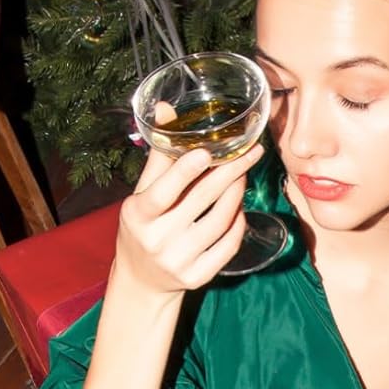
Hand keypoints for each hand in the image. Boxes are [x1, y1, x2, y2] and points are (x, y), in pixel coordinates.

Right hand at [114, 111, 265, 295]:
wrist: (142, 279)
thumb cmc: (143, 227)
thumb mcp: (142, 193)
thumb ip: (159, 155)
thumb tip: (166, 108)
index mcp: (138, 215)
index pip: (163, 192)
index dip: (184, 172)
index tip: (207, 151)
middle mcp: (157, 240)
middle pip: (201, 200)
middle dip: (229, 172)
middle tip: (250, 152)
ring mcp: (179, 261)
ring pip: (220, 221)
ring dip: (237, 194)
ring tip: (244, 173)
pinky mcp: (198, 277)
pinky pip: (228, 245)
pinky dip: (237, 223)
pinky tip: (239, 207)